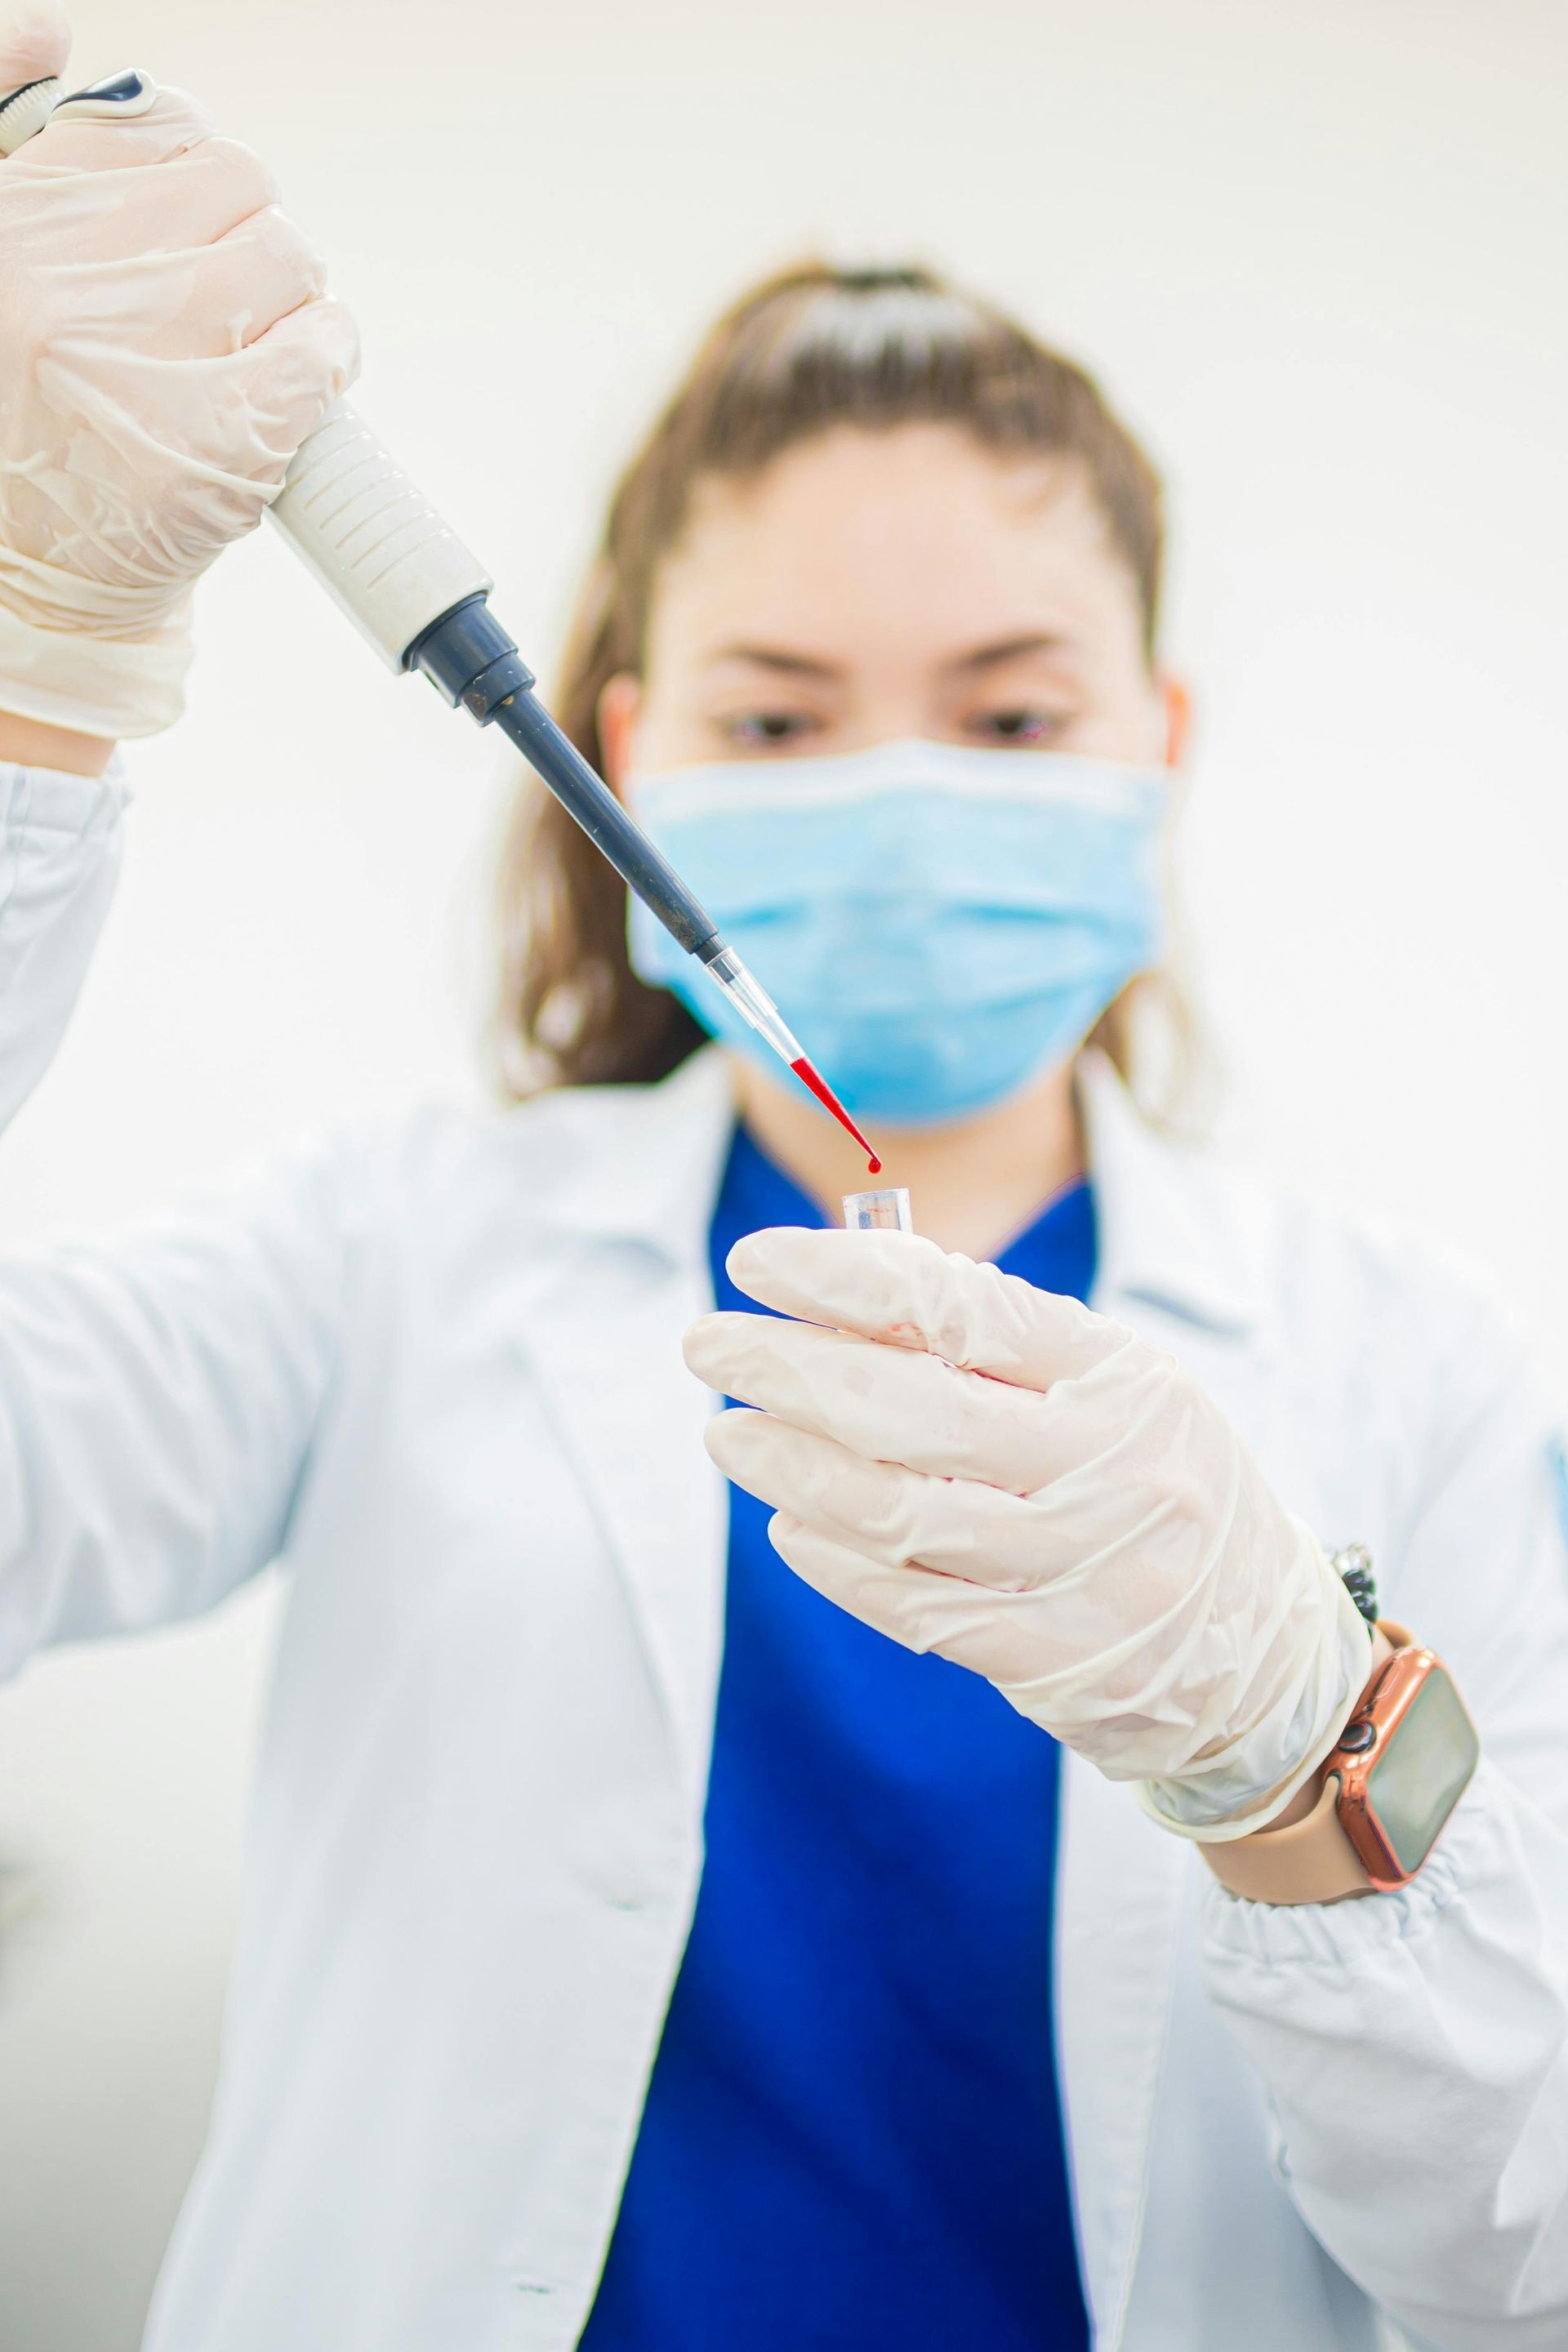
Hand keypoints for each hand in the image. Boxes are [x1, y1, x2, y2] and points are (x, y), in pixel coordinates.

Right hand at [0, 3, 358, 739]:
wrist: (27, 576)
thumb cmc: (29, 415)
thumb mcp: (3, 257)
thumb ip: (27, 137)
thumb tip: (55, 29)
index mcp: (15, 217)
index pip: (151, 120)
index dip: (196, 169)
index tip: (193, 222)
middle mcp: (62, 276)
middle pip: (237, 180)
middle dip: (253, 234)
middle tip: (232, 301)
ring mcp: (137, 361)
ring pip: (288, 256)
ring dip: (296, 299)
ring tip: (258, 349)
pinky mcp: (203, 445)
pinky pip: (319, 351)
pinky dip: (329, 359)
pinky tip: (301, 386)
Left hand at [684, 1226, 1372, 1835]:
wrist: (1273, 1660)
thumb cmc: (1162, 1489)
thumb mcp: (1116, 1394)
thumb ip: (999, 1350)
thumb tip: (846, 1294)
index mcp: (1126, 1379)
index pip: (963, 1308)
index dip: (846, 1277)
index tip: (755, 1260)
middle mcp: (1112, 1470)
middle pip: (911, 1408)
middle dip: (788, 1367)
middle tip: (708, 1343)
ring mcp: (1086, 1574)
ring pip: (900, 1514)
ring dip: (791, 1467)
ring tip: (725, 1432)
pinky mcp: (1057, 1663)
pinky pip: (919, 1606)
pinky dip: (839, 1563)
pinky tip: (787, 1525)